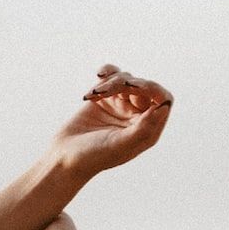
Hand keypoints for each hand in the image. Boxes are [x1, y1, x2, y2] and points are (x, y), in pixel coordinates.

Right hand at [49, 65, 172, 178]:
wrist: (65, 157)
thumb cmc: (93, 157)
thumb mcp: (120, 145)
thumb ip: (143, 129)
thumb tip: (163, 107)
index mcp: (148, 130)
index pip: (163, 100)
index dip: (153, 89)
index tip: (135, 87)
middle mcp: (138, 116)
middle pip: (144, 87)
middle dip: (126, 84)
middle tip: (106, 90)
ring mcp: (121, 106)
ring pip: (126, 79)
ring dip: (110, 82)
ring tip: (93, 95)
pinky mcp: (105, 98)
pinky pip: (112, 75)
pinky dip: (107, 72)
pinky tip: (98, 76)